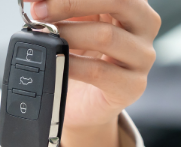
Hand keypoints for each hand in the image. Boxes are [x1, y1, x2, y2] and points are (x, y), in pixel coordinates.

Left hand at [28, 0, 159, 128]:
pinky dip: (72, 65)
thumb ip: (60, 7)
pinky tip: (56, 62)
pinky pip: (99, 71)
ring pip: (106, 36)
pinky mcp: (133, 86)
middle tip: (39, 12)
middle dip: (71, 3)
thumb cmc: (80, 56)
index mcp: (132, 3)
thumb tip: (35, 0)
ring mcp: (142, 57)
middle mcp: (144, 25)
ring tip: (46, 39)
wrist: (83, 102)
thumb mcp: (72, 23)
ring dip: (69, 35)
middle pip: (118, 1)